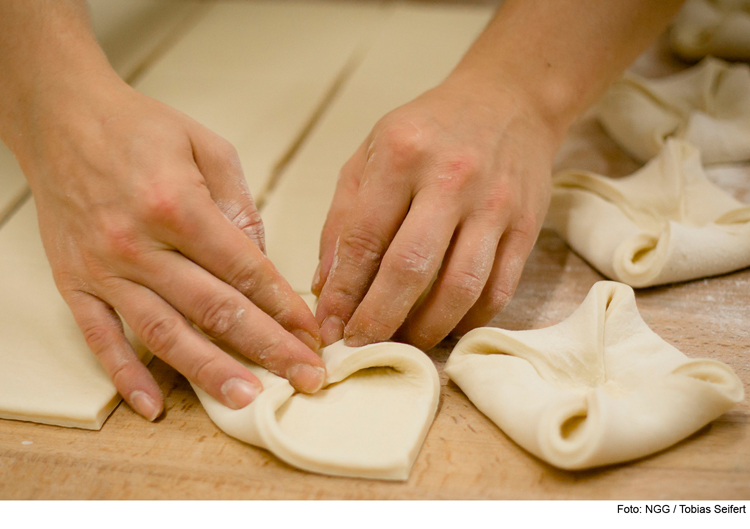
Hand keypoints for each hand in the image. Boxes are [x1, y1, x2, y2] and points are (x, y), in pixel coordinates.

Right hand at [14, 76, 324, 419]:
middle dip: (266, 348)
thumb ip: (239, 205)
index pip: (245, 271)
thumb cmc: (139, 129)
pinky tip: (153, 405)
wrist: (61, 117)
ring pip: (164, 332)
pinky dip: (125, 375)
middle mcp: (139, 243)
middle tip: (304, 377)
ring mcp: (104, 268)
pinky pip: (101, 337)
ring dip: (209, 371)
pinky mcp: (75, 282)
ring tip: (247, 400)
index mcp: (178, 205)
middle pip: (215, 308)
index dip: (284, 307)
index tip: (311, 334)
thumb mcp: (206, 147)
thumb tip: (261, 260)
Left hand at [313, 76, 563, 349]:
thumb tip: (326, 286)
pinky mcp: (527, 226)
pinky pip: (498, 290)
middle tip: (360, 347)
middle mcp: (451, 178)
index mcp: (401, 153)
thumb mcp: (371, 153)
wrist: (510, 101)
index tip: (328, 327)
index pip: (363, 238)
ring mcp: (495, 204)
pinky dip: (468, 320)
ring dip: (426, 329)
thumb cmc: (428, 130)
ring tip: (402, 344)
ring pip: (460, 288)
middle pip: (411, 269)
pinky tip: (445, 327)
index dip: (343, 293)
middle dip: (379, 320)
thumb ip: (344, 217)